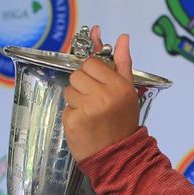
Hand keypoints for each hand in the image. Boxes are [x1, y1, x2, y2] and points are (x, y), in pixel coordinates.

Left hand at [63, 26, 137, 161]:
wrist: (120, 157)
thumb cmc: (123, 123)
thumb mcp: (128, 92)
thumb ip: (122, 63)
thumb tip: (122, 37)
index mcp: (119, 86)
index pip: (91, 63)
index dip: (92, 73)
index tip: (98, 85)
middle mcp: (104, 96)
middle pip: (77, 75)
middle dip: (82, 86)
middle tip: (94, 101)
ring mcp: (87, 109)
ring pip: (69, 90)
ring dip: (76, 100)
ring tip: (89, 113)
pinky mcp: (73, 121)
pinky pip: (66, 107)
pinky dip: (72, 115)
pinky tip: (84, 124)